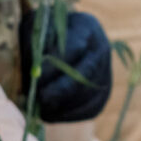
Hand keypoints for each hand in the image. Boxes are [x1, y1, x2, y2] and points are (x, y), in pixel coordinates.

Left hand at [25, 9, 113, 124]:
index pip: (75, 46)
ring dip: (65, 104)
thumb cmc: (39, 34)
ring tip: (41, 108)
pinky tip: (51, 115)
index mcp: (86, 26)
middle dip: (61, 88)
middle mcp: (101, 47)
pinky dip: (71, 115)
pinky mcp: (103, 92)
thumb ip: (36, 44)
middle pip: (86, 73)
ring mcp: (106, 70)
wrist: (56, 44)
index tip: (36, 75)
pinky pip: (91, 108)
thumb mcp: (35, 29)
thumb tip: (38, 70)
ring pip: (90, 93)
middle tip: (40, 97)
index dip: (55, 63)